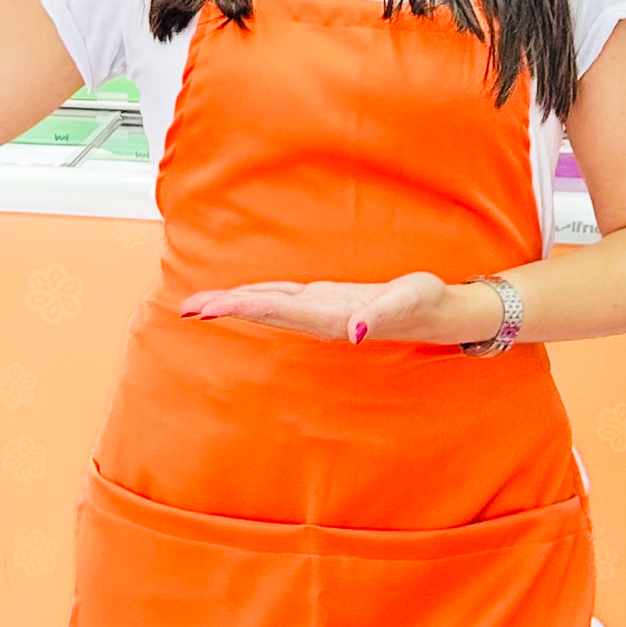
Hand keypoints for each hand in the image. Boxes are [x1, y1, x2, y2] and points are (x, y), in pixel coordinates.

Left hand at [179, 272, 495, 347]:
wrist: (440, 313)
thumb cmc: (425, 304)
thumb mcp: (408, 301)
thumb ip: (380, 314)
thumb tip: (354, 330)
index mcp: (328, 316)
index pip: (275, 309)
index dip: (240, 307)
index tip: (208, 310)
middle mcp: (317, 316)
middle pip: (262, 311)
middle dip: (224, 310)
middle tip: (185, 310)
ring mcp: (319, 310)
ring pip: (268, 305)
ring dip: (235, 305)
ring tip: (199, 305)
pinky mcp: (325, 301)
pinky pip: (283, 298)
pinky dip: (258, 296)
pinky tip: (241, 296)